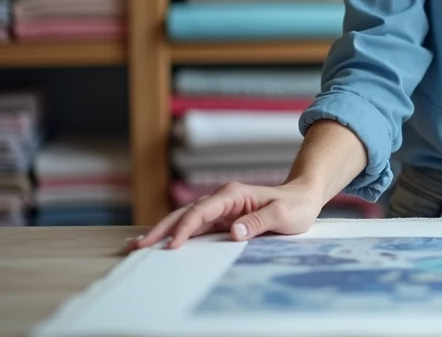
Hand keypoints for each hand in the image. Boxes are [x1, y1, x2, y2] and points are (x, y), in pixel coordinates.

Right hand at [129, 181, 322, 250]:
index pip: (200, 212)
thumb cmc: (295, 205)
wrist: (304, 198)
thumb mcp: (283, 214)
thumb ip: (259, 221)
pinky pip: (195, 228)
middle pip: (184, 214)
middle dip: (160, 230)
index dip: (184, 229)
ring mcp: (220, 210)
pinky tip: (163, 245)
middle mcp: (222, 200)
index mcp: (232, 194)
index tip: (172, 247)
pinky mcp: (221, 220)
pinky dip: (177, 236)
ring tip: (138, 246)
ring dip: (163, 233)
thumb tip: (234, 231)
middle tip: (137, 246)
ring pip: (185, 221)